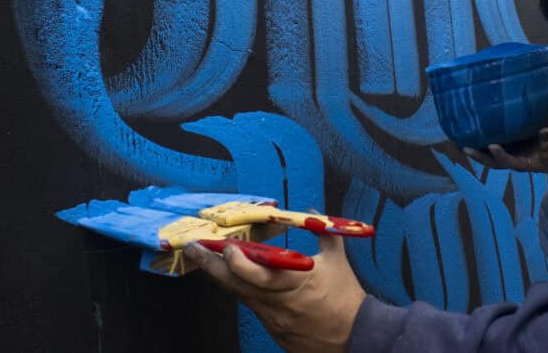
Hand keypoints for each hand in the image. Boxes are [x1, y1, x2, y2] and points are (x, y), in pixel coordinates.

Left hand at [185, 233, 365, 352]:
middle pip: (235, 284)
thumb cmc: (347, 298)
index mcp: (294, 282)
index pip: (256, 273)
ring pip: (240, 295)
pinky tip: (232, 279)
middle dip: (211, 265)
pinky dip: (241, 290)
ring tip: (204, 260)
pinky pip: (252, 306)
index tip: (227, 245)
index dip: (237, 260)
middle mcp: (278, 302)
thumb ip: (323, 232)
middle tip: (193, 248)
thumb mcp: (338, 261)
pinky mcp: (273, 328)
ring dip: (222, 277)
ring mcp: (273, 318)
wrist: (355, 337)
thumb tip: (311, 211)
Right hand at [464, 106, 547, 172]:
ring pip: (516, 165)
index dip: (474, 148)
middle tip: (467, 148)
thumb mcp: (536, 111)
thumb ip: (522, 102)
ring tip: (494, 146)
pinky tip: (543, 130)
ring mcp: (537, 161)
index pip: (491, 150)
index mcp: (517, 146)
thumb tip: (506, 77)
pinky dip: (544, 141)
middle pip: (497, 163)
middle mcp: (524, 157)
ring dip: (504, 157)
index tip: (457, 141)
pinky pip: (546, 152)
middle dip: (481, 157)